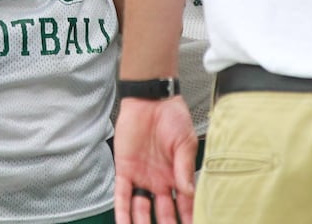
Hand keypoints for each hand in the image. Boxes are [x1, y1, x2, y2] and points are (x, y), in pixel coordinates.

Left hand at [114, 97, 196, 223]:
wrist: (151, 99)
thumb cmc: (173, 117)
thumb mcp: (185, 142)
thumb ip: (185, 168)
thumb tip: (189, 192)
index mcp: (177, 176)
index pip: (184, 205)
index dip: (188, 219)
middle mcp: (160, 181)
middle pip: (163, 213)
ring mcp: (142, 177)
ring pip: (141, 209)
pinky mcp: (125, 170)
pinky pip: (122, 195)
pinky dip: (122, 212)